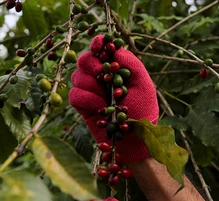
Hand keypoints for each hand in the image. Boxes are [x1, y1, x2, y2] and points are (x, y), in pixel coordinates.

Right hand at [69, 35, 158, 163]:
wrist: (135, 138)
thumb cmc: (143, 110)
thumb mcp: (144, 84)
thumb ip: (131, 63)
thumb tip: (115, 47)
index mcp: (115, 69)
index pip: (101, 49)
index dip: (97, 44)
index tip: (98, 46)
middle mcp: (100, 77)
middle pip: (84, 60)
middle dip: (91, 65)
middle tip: (101, 74)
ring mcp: (90, 91)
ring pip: (77, 76)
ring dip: (91, 86)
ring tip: (106, 99)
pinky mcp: (82, 105)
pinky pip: (74, 94)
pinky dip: (86, 99)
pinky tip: (100, 108)